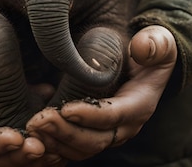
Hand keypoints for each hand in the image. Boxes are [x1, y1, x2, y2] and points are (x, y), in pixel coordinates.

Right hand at [0, 41, 63, 166]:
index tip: (15, 138)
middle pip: (0, 157)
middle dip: (21, 156)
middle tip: (44, 148)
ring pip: (20, 150)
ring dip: (40, 149)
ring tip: (61, 144)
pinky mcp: (14, 115)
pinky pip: (34, 130)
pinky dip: (49, 127)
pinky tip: (62, 108)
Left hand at [25, 25, 177, 160]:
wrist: (143, 66)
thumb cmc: (148, 51)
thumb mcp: (159, 42)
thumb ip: (155, 43)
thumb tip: (143, 48)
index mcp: (140, 105)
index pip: (114, 115)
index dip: (90, 114)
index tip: (65, 108)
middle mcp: (125, 127)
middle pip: (95, 140)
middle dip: (65, 132)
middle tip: (38, 120)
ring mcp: (108, 135)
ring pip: (81, 149)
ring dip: (55, 141)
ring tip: (31, 128)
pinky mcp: (93, 136)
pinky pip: (72, 149)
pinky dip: (52, 145)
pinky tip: (32, 134)